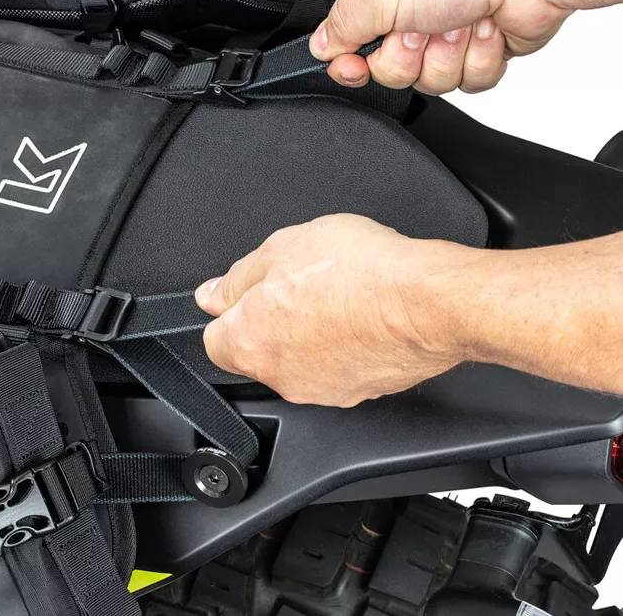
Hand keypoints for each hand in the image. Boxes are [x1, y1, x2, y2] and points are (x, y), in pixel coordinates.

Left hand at [194, 214, 473, 406]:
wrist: (429, 303)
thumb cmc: (360, 272)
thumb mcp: (282, 248)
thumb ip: (238, 276)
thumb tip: (212, 294)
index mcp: (250, 342)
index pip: (213, 339)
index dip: (229, 311)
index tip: (247, 294)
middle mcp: (281, 376)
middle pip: (257, 351)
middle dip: (270, 321)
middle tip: (300, 285)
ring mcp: (322, 391)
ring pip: (299, 360)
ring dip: (308, 334)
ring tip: (337, 296)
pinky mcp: (361, 393)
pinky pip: (337, 369)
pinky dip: (343, 348)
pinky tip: (361, 316)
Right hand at [311, 0, 622, 94]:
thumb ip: (339, 27)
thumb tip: (318, 48)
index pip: (348, 46)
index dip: (351, 64)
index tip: (355, 66)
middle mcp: (412, 12)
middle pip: (388, 72)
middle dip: (406, 59)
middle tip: (420, 29)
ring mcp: (448, 33)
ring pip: (430, 83)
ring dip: (446, 56)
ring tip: (460, 21)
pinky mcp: (482, 50)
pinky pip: (468, 83)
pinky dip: (478, 59)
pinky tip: (485, 28)